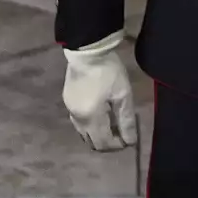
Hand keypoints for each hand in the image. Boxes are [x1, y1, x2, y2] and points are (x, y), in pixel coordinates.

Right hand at [62, 31, 137, 151]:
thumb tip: (130, 141)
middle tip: (122, 134)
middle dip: (108, 142)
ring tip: (112, 126)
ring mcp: (69, 109)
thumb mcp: (123, 95)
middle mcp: (77, 118)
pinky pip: (78, 122)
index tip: (129, 140)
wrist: (87, 51)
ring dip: (98, 134)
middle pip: (91, 141)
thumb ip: (127, 120)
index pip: (103, 143)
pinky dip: (90, 125)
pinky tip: (100, 116)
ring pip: (83, 133)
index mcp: (91, 117)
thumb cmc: (109, 72)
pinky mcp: (67, 101)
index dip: (117, 145)